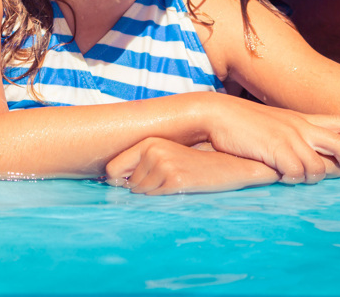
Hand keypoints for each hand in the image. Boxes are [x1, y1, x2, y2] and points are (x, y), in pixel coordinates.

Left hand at [106, 138, 279, 195]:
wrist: (227, 165)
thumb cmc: (194, 162)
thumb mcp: (166, 154)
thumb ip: (141, 162)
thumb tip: (113, 180)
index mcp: (148, 142)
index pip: (112, 169)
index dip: (117, 181)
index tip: (125, 185)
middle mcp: (153, 151)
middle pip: (126, 183)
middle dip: (139, 188)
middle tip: (162, 182)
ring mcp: (163, 165)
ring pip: (140, 191)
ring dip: (152, 193)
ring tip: (172, 182)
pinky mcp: (174, 180)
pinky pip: (155, 197)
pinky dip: (163, 196)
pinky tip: (178, 186)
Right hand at [205, 97, 339, 183]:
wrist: (216, 115)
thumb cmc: (242, 123)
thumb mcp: (273, 124)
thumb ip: (291, 135)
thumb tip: (303, 155)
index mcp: (300, 119)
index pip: (339, 121)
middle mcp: (300, 126)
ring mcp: (289, 137)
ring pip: (318, 168)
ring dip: (311, 178)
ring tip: (296, 177)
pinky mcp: (276, 150)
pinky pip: (295, 174)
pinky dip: (291, 180)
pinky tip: (280, 176)